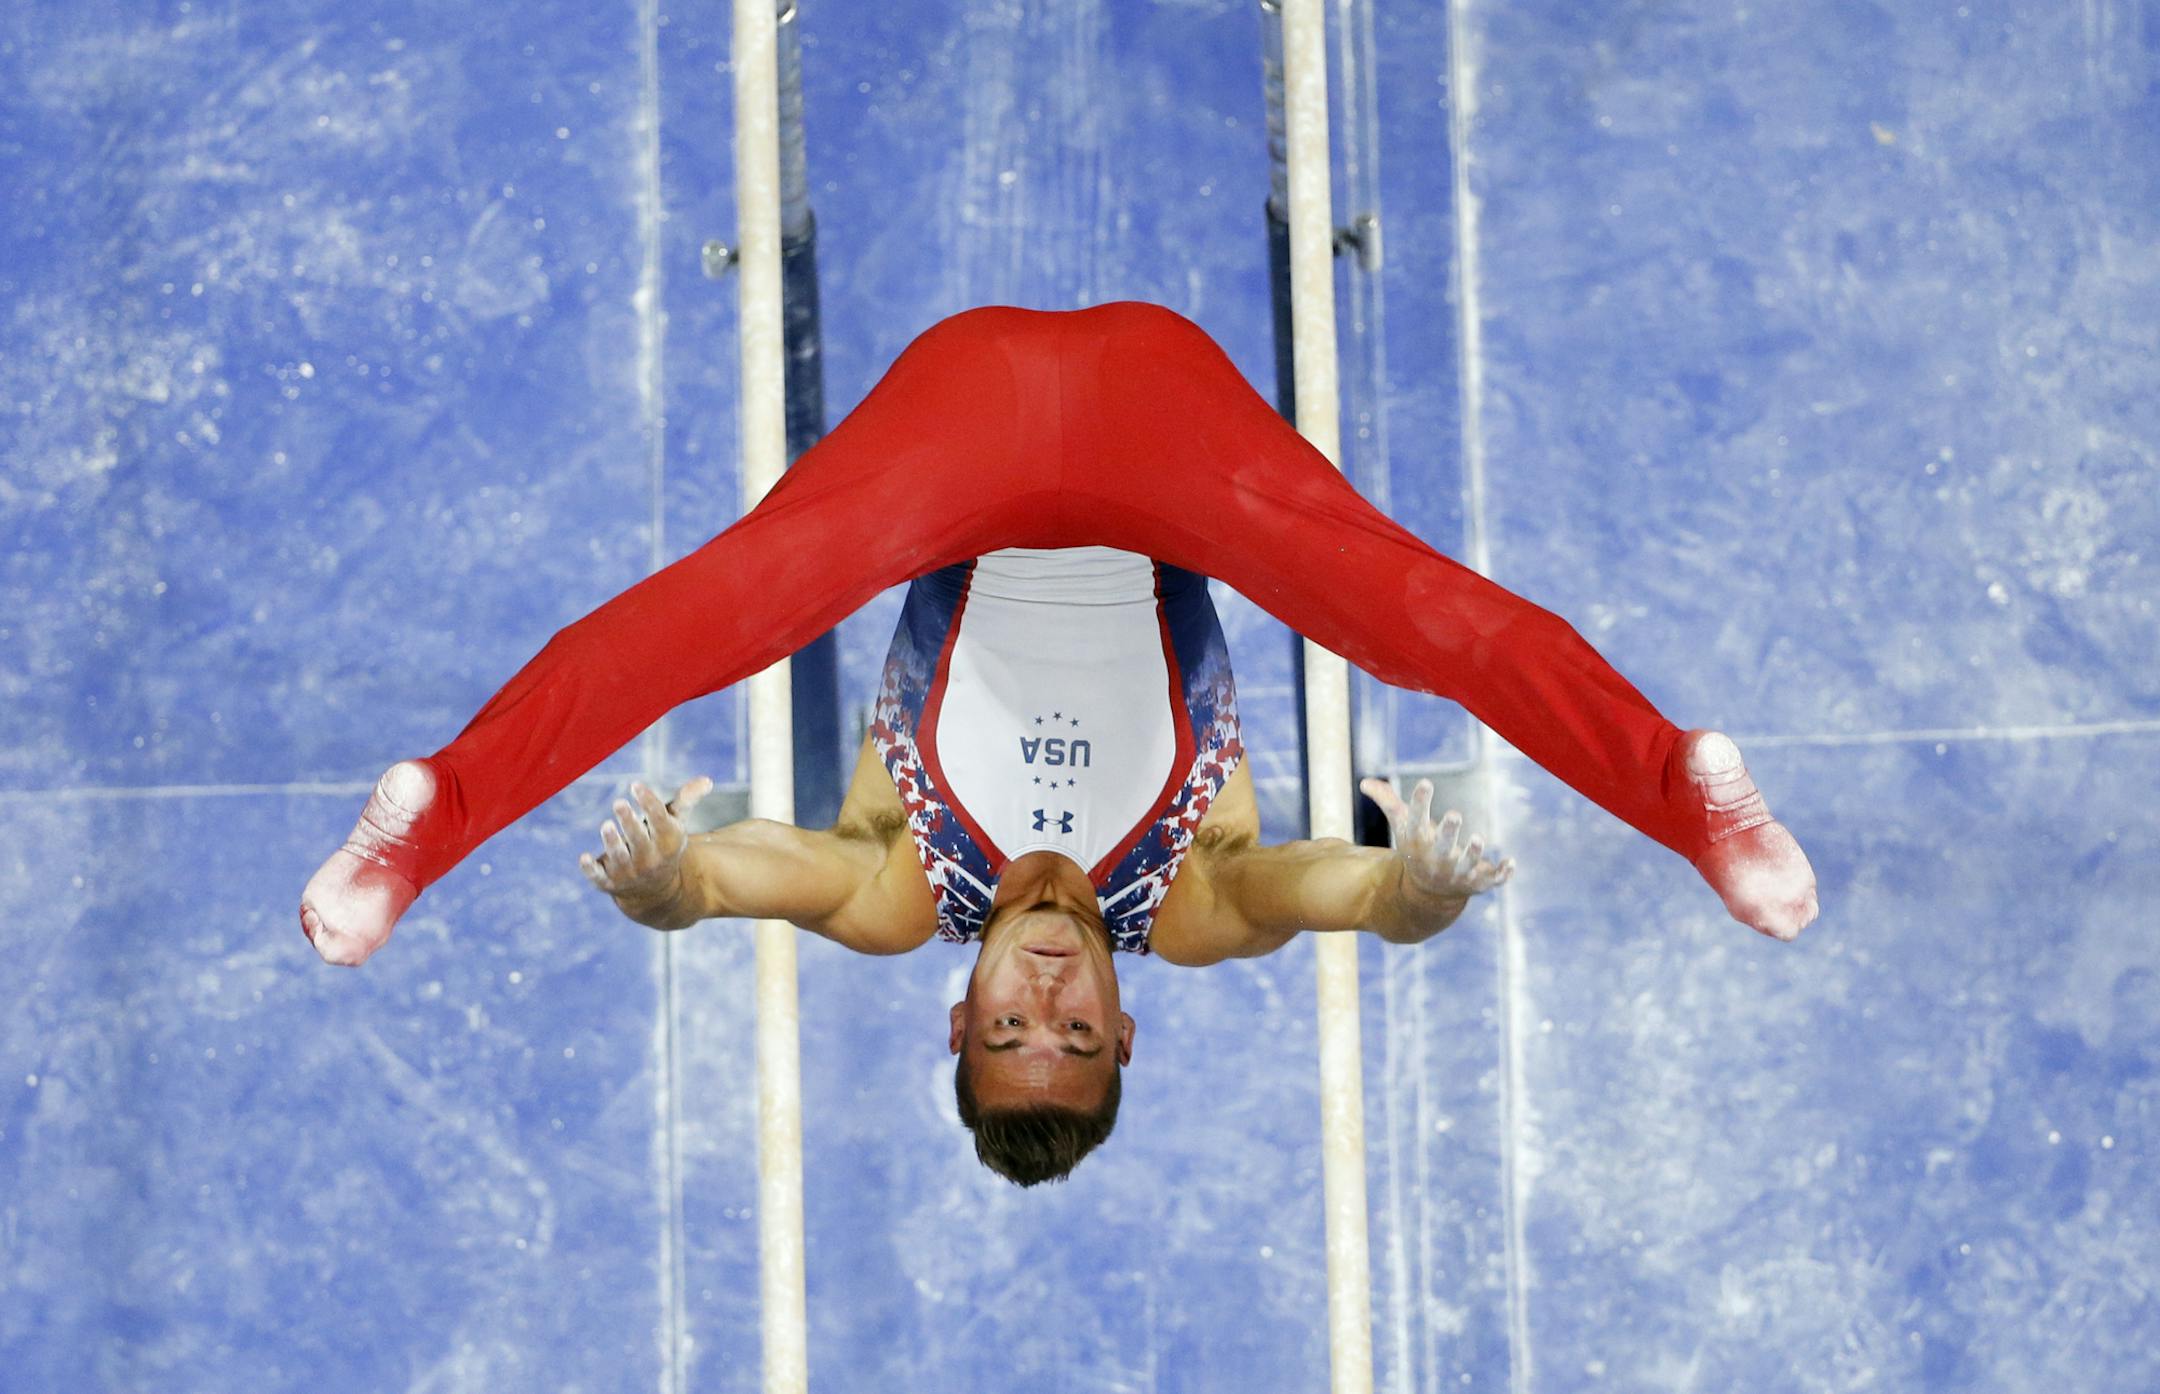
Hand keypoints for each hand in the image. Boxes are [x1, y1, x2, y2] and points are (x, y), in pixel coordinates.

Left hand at [579, 777, 713, 913]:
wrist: (656, 892)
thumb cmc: (663, 847)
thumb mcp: (675, 826)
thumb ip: (686, 801)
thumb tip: (707, 781)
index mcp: (667, 843)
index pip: (660, 821)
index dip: (649, 802)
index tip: (635, 785)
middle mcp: (649, 860)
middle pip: (639, 839)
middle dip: (629, 822)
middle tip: (619, 803)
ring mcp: (629, 873)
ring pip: (620, 857)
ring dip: (613, 843)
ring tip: (606, 826)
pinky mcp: (609, 883)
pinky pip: (599, 877)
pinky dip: (591, 870)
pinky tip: (584, 858)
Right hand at [1359, 776, 1513, 901]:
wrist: (1428, 896)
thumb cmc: (1417, 851)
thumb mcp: (1403, 828)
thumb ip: (1388, 803)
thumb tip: (1365, 783)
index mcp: (1418, 843)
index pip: (1416, 821)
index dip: (1420, 802)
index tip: (1425, 782)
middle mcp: (1437, 859)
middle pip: (1442, 845)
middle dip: (1448, 832)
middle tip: (1455, 815)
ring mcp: (1459, 873)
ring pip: (1467, 863)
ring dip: (1473, 853)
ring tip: (1478, 838)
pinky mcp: (1479, 882)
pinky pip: (1492, 879)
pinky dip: (1501, 874)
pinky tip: (1510, 863)